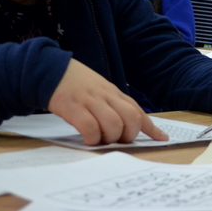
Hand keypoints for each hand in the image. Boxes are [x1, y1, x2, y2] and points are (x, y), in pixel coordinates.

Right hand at [48, 59, 166, 144]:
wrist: (48, 70)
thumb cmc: (76, 84)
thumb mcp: (100, 90)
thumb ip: (114, 105)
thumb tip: (129, 124)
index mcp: (114, 92)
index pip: (138, 110)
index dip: (151, 127)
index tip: (162, 138)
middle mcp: (106, 96)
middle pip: (131, 118)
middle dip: (129, 135)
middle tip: (117, 140)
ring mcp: (90, 100)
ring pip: (113, 124)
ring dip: (110, 138)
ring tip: (101, 140)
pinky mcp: (73, 107)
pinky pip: (90, 127)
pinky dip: (92, 138)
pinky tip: (88, 139)